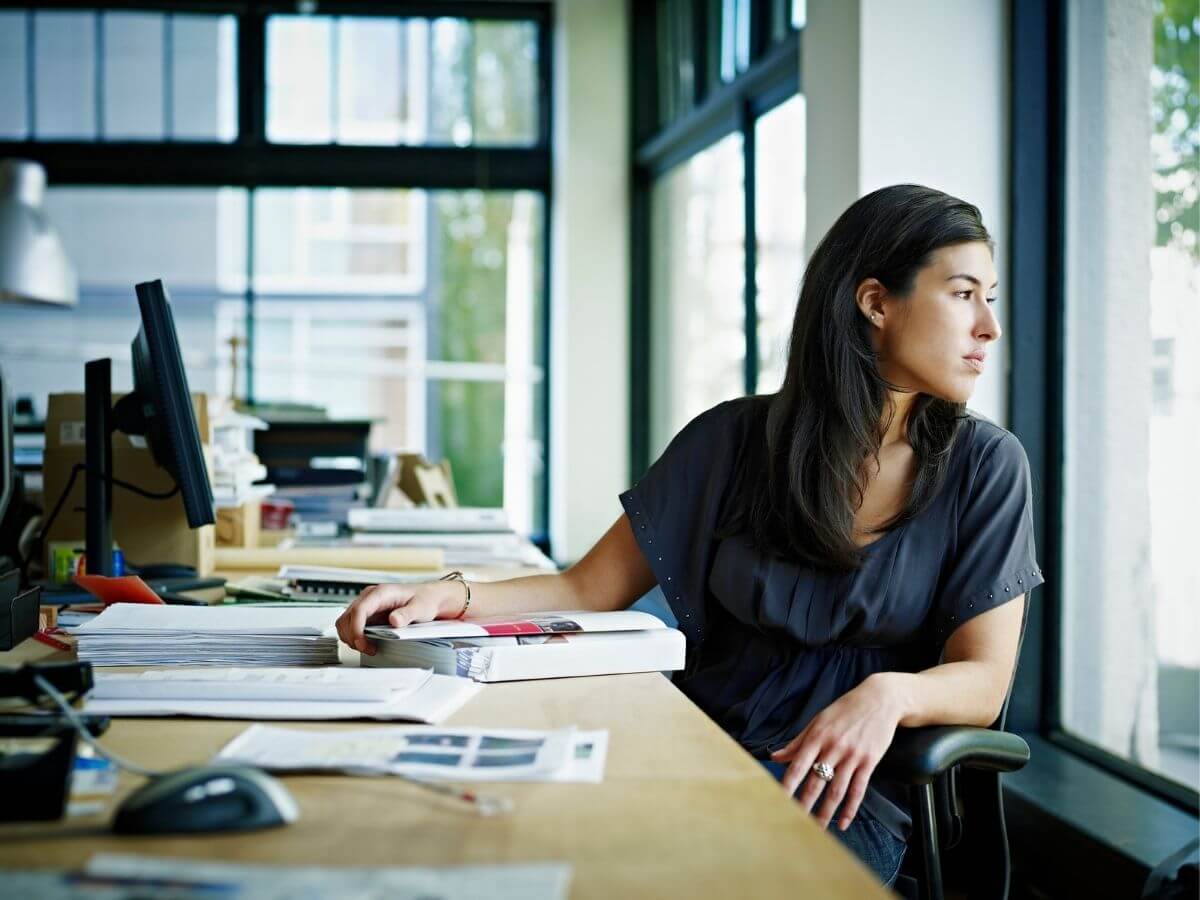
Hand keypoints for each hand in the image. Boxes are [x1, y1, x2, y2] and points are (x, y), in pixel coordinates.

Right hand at [334, 581, 461, 655]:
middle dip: (352, 636)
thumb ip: (407, 614)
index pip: (359, 610)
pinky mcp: (368, 614)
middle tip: (368, 649)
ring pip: (345, 622)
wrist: (429, 598)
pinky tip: (367, 643)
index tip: (362, 643)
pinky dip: (354, 636)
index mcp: (381, 593)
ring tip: (368, 648)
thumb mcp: (420, 607)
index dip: (356, 628)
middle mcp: (370, 597)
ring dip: (351, 638)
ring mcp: (367, 605)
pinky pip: (351, 625)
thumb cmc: (425, 600)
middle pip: (347, 617)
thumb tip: (394, 620)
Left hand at [769, 673, 903, 830]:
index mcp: (817, 736)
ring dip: (826, 812)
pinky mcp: (869, 762)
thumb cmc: (845, 710)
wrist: (880, 700)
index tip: (778, 801)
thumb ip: (797, 741)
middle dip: (804, 804)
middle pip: (816, 782)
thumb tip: (775, 756)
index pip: (798, 765)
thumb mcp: (818, 721)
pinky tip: (843, 822)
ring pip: (836, 790)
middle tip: (794, 823)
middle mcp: (834, 747)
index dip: (788, 785)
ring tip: (816, 829)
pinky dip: (850, 808)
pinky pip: (858, 790)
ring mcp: (852, 756)